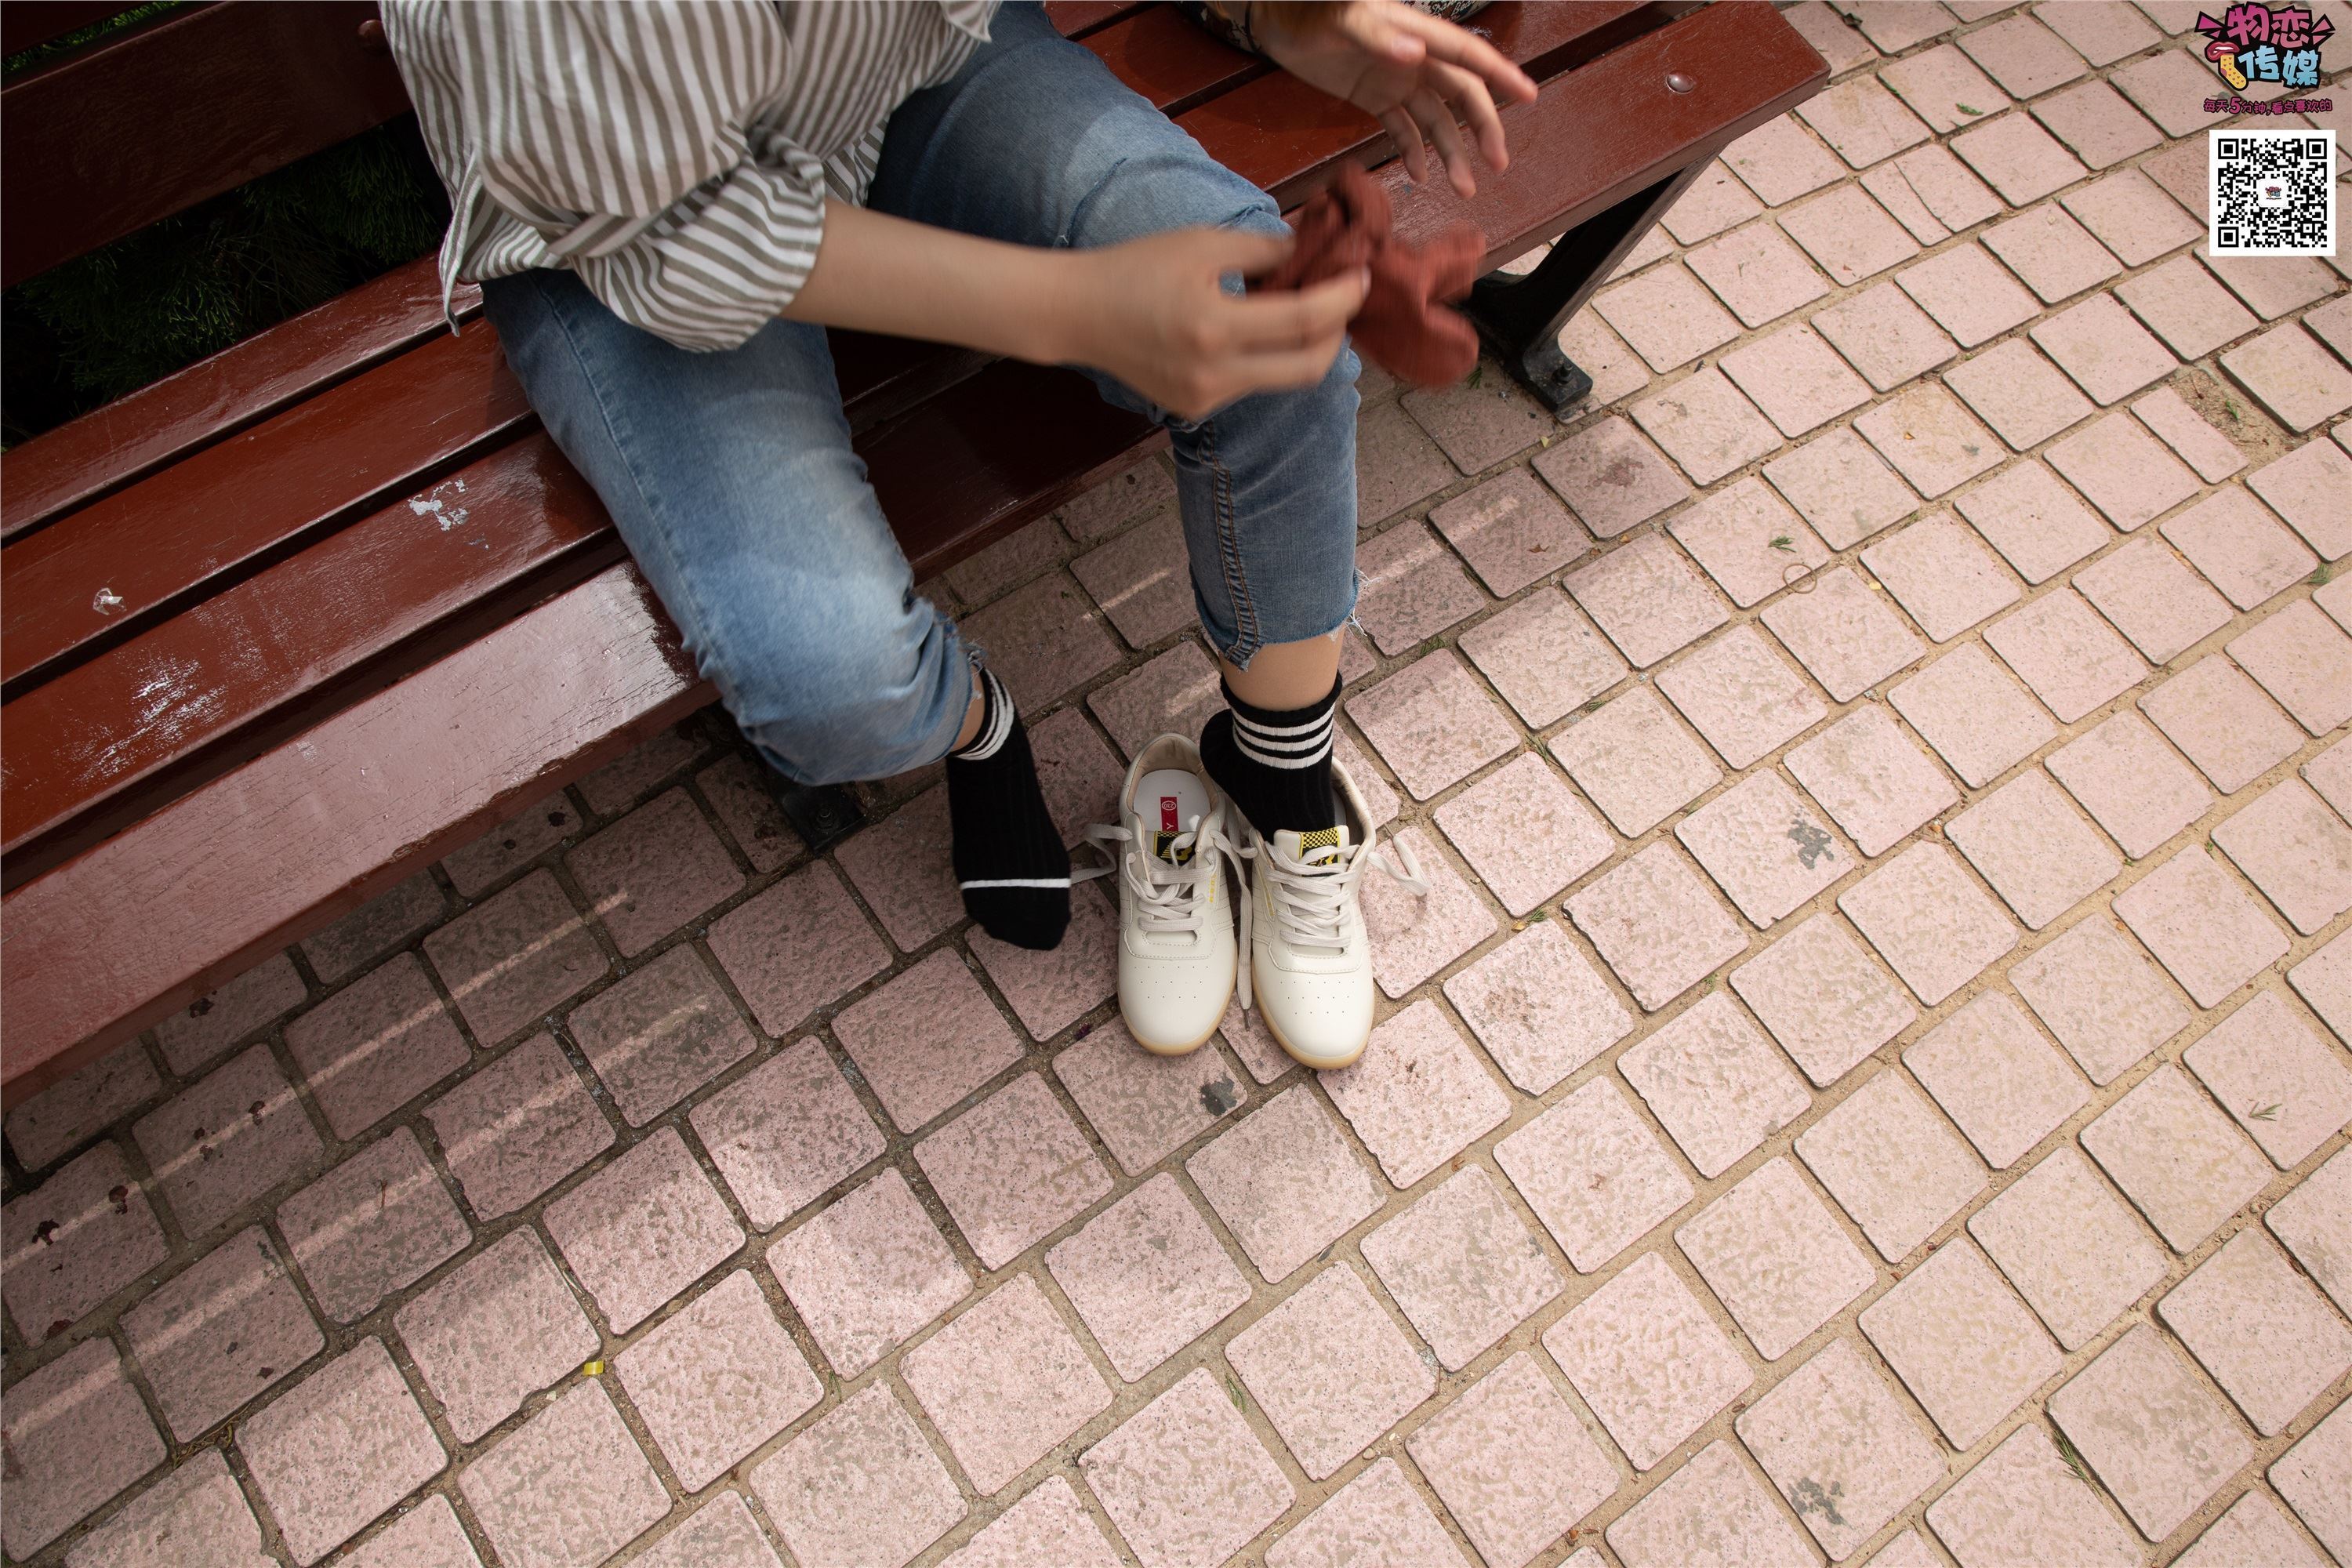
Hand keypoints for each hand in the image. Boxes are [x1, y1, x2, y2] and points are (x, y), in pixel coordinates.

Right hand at [1065, 228, 1366, 420]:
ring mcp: (1205, 398)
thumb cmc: (1135, 268)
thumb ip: (1263, 249)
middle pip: (1308, 368)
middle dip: (1336, 334)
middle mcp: (1213, 373)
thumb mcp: (1201, 243)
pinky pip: (1251, 385)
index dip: (1343, 299)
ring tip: (1297, 309)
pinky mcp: (1196, 409)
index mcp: (1213, 326)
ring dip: (1301, 346)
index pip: (1304, 320)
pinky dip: (1266, 358)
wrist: (1078, 314)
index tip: (1359, 277)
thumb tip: (1311, 255)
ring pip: (1281, 379)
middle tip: (1340, 302)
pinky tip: (1253, 331)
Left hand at [1245, 1, 1537, 197]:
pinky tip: (1420, 175)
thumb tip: (1415, 52)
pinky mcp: (1375, 97)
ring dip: (1451, 153)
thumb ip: (1375, 35)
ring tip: (1463, 188)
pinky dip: (1413, 151)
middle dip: (1483, 129)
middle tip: (1498, 164)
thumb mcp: (1342, 19)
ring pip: (1435, 120)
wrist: (1277, 20)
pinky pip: (1402, 128)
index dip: (1501, 75)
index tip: (1529, 96)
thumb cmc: (1311, 8)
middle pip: (1461, 96)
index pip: (1467, 56)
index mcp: (1416, 32)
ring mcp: (1397, 79)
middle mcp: (1415, 58)